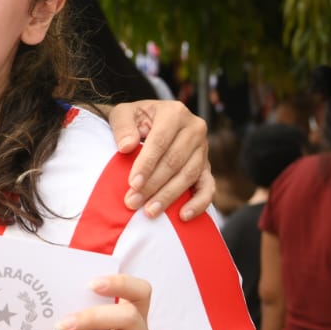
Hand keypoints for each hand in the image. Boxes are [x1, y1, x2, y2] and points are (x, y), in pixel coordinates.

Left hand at [106, 100, 212, 219]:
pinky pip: (208, 187)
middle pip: (174, 162)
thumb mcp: (123, 114)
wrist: (149, 123)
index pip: (160, 142)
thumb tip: (126, 146)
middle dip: (153, 185)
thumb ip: (122, 127)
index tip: (132, 184)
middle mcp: (195, 129)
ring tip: (149, 212)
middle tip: (132, 202)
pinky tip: (183, 216)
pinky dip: (198, 203)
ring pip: (188, 176)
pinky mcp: (207, 167)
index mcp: (175, 113)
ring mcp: (203, 149)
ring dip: (168, 196)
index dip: (146, 164)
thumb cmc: (135, 120)